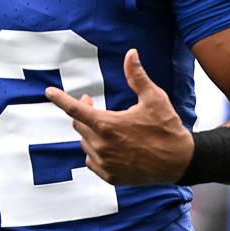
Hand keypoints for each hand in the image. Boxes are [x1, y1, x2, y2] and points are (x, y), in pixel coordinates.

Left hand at [45, 48, 193, 184]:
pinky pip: (92, 161)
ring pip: (85, 143)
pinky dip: (96, 152)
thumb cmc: (167, 128)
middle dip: (84, 112)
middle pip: (79, 125)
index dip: (60, 99)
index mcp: (108, 125)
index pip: (75, 109)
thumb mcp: (154, 98)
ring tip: (106, 127)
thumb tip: (131, 53)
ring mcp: (105, 163)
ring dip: (90, 133)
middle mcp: (102, 146)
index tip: (48, 92)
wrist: (181, 162)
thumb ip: (137, 76)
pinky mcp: (110, 177)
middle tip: (92, 103)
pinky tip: (109, 147)